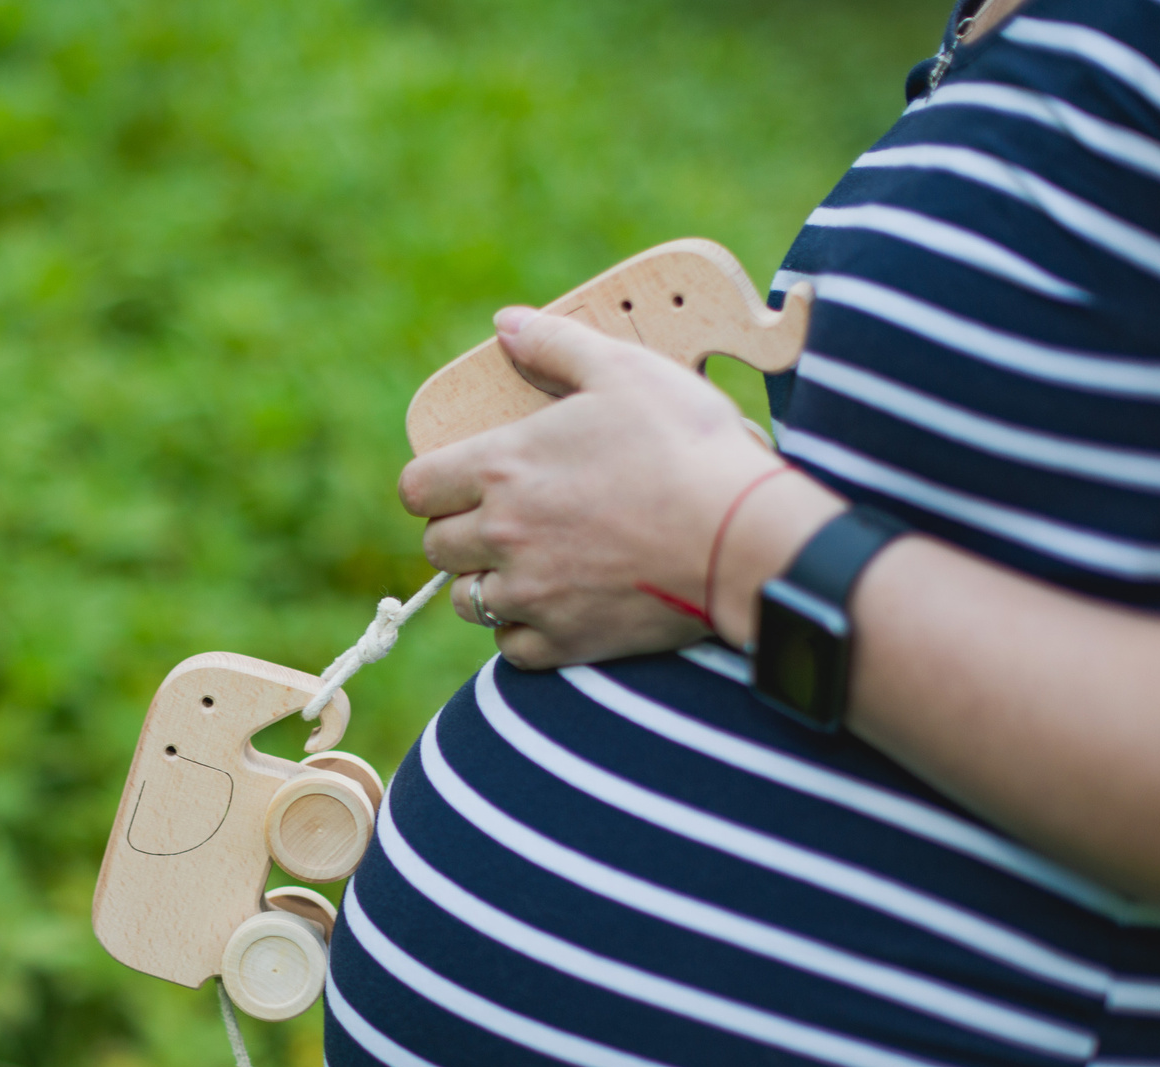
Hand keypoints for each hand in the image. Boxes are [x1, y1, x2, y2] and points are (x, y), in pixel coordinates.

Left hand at [401, 305, 783, 669]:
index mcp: (502, 468)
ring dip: (487, 583)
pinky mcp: (563, 641)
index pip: (417, 489)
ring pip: (467, 601)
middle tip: (502, 521)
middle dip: (460, 533)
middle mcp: (502, 535)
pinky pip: (510, 648)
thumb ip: (556, 345)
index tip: (458, 485)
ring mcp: (530, 594)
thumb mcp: (625, 371)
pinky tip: (553, 606)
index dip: (432, 486)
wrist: (742, 538)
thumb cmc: (687, 447)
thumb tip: (505, 325)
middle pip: (437, 547)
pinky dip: (523, 631)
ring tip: (526, 564)